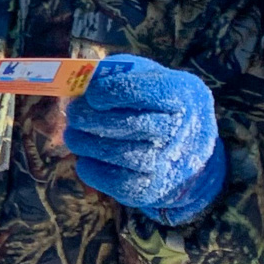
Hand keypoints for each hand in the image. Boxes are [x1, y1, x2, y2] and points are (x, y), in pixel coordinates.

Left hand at [64, 54, 223, 224]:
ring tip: (73, 135)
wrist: (190, 155)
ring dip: (83, 142)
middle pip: (128, 124)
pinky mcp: (149, 190)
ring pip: (114, 152)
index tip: (91, 94)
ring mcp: (166, 164)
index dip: (111, 91)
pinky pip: (110, 180)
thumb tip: (83, 80)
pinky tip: (87, 157)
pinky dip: (90, 167)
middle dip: (90, 118)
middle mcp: (179, 131)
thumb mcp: (152, 78)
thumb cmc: (161, 106)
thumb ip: (121, 72)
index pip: (144, 91)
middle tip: (72, 113)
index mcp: (183, 95)